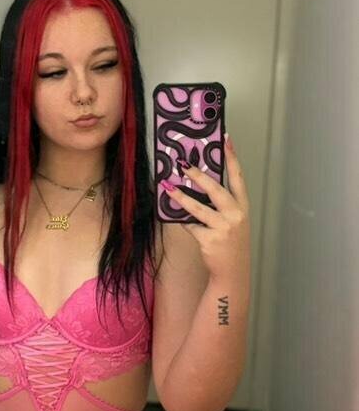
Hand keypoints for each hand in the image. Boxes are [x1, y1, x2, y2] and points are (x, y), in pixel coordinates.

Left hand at [166, 135, 250, 282]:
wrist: (233, 270)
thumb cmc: (231, 242)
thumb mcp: (232, 221)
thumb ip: (220, 205)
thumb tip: (196, 186)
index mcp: (242, 206)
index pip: (238, 177)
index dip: (232, 158)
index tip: (225, 139)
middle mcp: (235, 214)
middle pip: (215, 189)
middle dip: (198, 176)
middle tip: (184, 164)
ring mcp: (223, 227)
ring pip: (197, 208)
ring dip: (180, 197)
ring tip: (167, 187)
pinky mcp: (209, 239)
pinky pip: (190, 225)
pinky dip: (183, 222)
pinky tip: (175, 218)